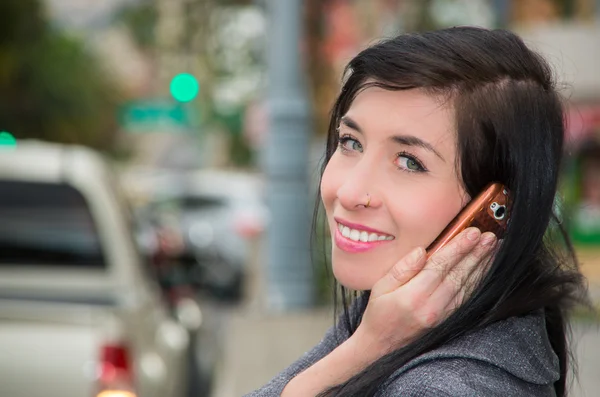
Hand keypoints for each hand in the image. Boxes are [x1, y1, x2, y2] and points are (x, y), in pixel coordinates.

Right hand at [352, 227, 495, 354]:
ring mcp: (442, 315)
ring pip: (466, 286)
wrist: (381, 346)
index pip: (440, 266)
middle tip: (489, 237)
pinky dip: (478, 281)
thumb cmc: (379, 313)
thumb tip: (421, 251)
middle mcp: (431, 307)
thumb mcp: (380, 287)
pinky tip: (484, 269)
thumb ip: (402, 268)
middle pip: (458, 275)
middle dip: (476, 254)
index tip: (472, 232)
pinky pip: (466, 298)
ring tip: (492, 248)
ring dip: (481, 266)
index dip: (458, 248)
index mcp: (412, 296)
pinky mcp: (448, 320)